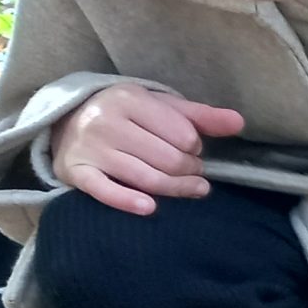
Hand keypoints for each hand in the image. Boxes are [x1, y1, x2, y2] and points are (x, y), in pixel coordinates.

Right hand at [55, 83, 244, 215]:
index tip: (192, 149)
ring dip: (176, 188)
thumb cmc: (127, 116)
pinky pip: (106, 191)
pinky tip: (150, 208)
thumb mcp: (161, 108)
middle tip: (193, 171)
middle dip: (189, 170)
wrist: (68, 122)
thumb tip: (239, 122)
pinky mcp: (76, 172)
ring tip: (192, 188)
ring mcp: (90, 148)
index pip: (183, 135)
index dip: (195, 147)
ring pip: (146, 178)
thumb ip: (201, 116)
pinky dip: (129, 201)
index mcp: (129, 98)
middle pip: (168, 160)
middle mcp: (107, 121)